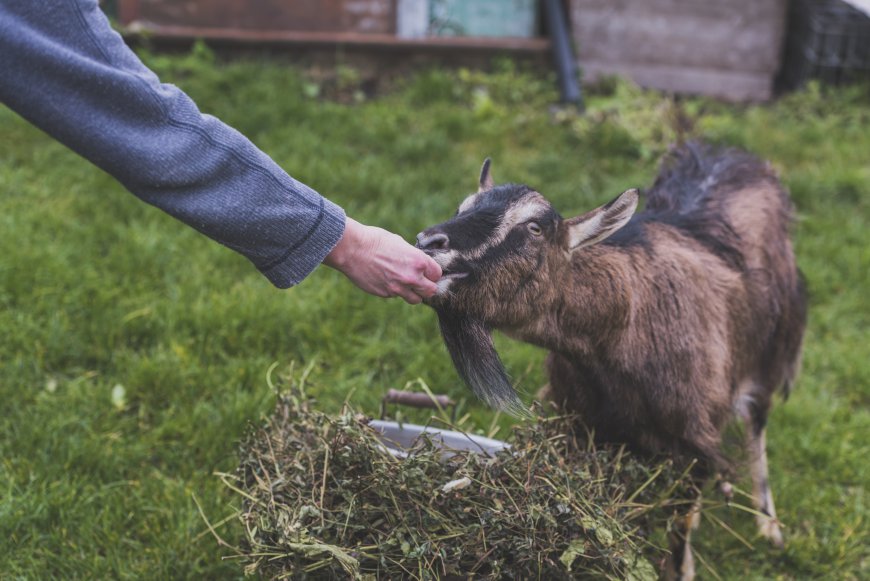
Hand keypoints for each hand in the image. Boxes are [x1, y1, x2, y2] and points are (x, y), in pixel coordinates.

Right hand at [323, 217, 441, 303]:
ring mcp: (398, 288)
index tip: (427, 271)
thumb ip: (413, 257)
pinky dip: (394, 291)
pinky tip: (385, 279)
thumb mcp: (400, 243)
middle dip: (427, 286)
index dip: (432, 273)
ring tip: (404, 283)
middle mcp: (411, 277)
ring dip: (413, 293)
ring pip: (416, 300)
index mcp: (419, 261)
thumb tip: (419, 264)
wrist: (352, 249)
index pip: (437, 275)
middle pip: (431, 291)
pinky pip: (396, 296)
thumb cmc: (375, 241)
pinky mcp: (385, 294)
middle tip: (420, 281)